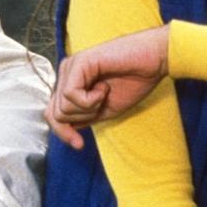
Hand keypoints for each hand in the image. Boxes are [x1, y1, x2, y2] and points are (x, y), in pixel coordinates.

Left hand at [46, 26, 170, 148]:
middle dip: (81, 118)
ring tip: (105, 92)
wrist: (153, 61)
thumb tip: (65, 129)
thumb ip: (83, 117)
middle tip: (102, 105)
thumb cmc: (133, 81)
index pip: (53, 114)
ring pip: (62, 107)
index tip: (80, 145)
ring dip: (89, 108)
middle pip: (55, 113)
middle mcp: (66, 74)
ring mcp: (70, 67)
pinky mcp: (78, 63)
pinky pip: (70, 94)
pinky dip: (91, 99)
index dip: (63, 133)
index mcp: (71, 83)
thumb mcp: (103, 110)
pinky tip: (104, 88)